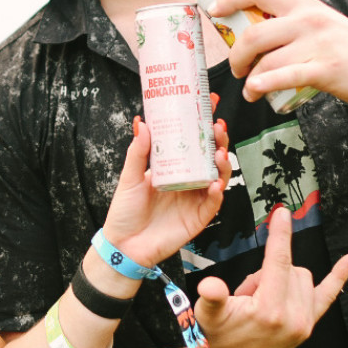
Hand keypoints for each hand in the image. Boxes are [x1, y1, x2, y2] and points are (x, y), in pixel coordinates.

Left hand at [101, 118, 230, 269]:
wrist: (124, 245)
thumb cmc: (125, 211)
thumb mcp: (130, 177)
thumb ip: (138, 152)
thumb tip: (142, 123)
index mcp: (174, 166)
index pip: (193, 141)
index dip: (203, 122)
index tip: (209, 102)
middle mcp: (189, 179)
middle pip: (211, 155)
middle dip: (218, 140)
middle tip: (217, 126)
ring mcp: (195, 198)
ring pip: (218, 176)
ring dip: (223, 163)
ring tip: (219, 153)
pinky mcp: (199, 217)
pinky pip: (214, 202)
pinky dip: (217, 192)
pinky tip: (215, 183)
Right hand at [193, 205, 347, 347]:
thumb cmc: (217, 337)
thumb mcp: (207, 314)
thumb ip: (211, 296)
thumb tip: (210, 285)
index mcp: (270, 310)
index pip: (278, 261)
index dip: (280, 235)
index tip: (282, 213)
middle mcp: (293, 317)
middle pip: (289, 268)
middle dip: (267, 271)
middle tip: (246, 294)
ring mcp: (304, 323)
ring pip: (302, 277)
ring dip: (281, 278)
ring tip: (257, 300)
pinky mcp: (307, 326)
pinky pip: (328, 296)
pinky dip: (339, 277)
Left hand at [210, 0, 347, 106]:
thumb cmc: (345, 48)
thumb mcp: (317, 23)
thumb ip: (289, 22)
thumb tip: (249, 29)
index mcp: (303, 4)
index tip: (214, 11)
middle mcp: (308, 19)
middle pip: (255, 33)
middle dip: (236, 54)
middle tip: (236, 68)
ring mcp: (317, 44)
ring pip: (267, 59)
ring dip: (249, 78)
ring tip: (249, 89)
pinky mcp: (326, 69)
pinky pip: (286, 76)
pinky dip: (264, 84)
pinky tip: (256, 91)